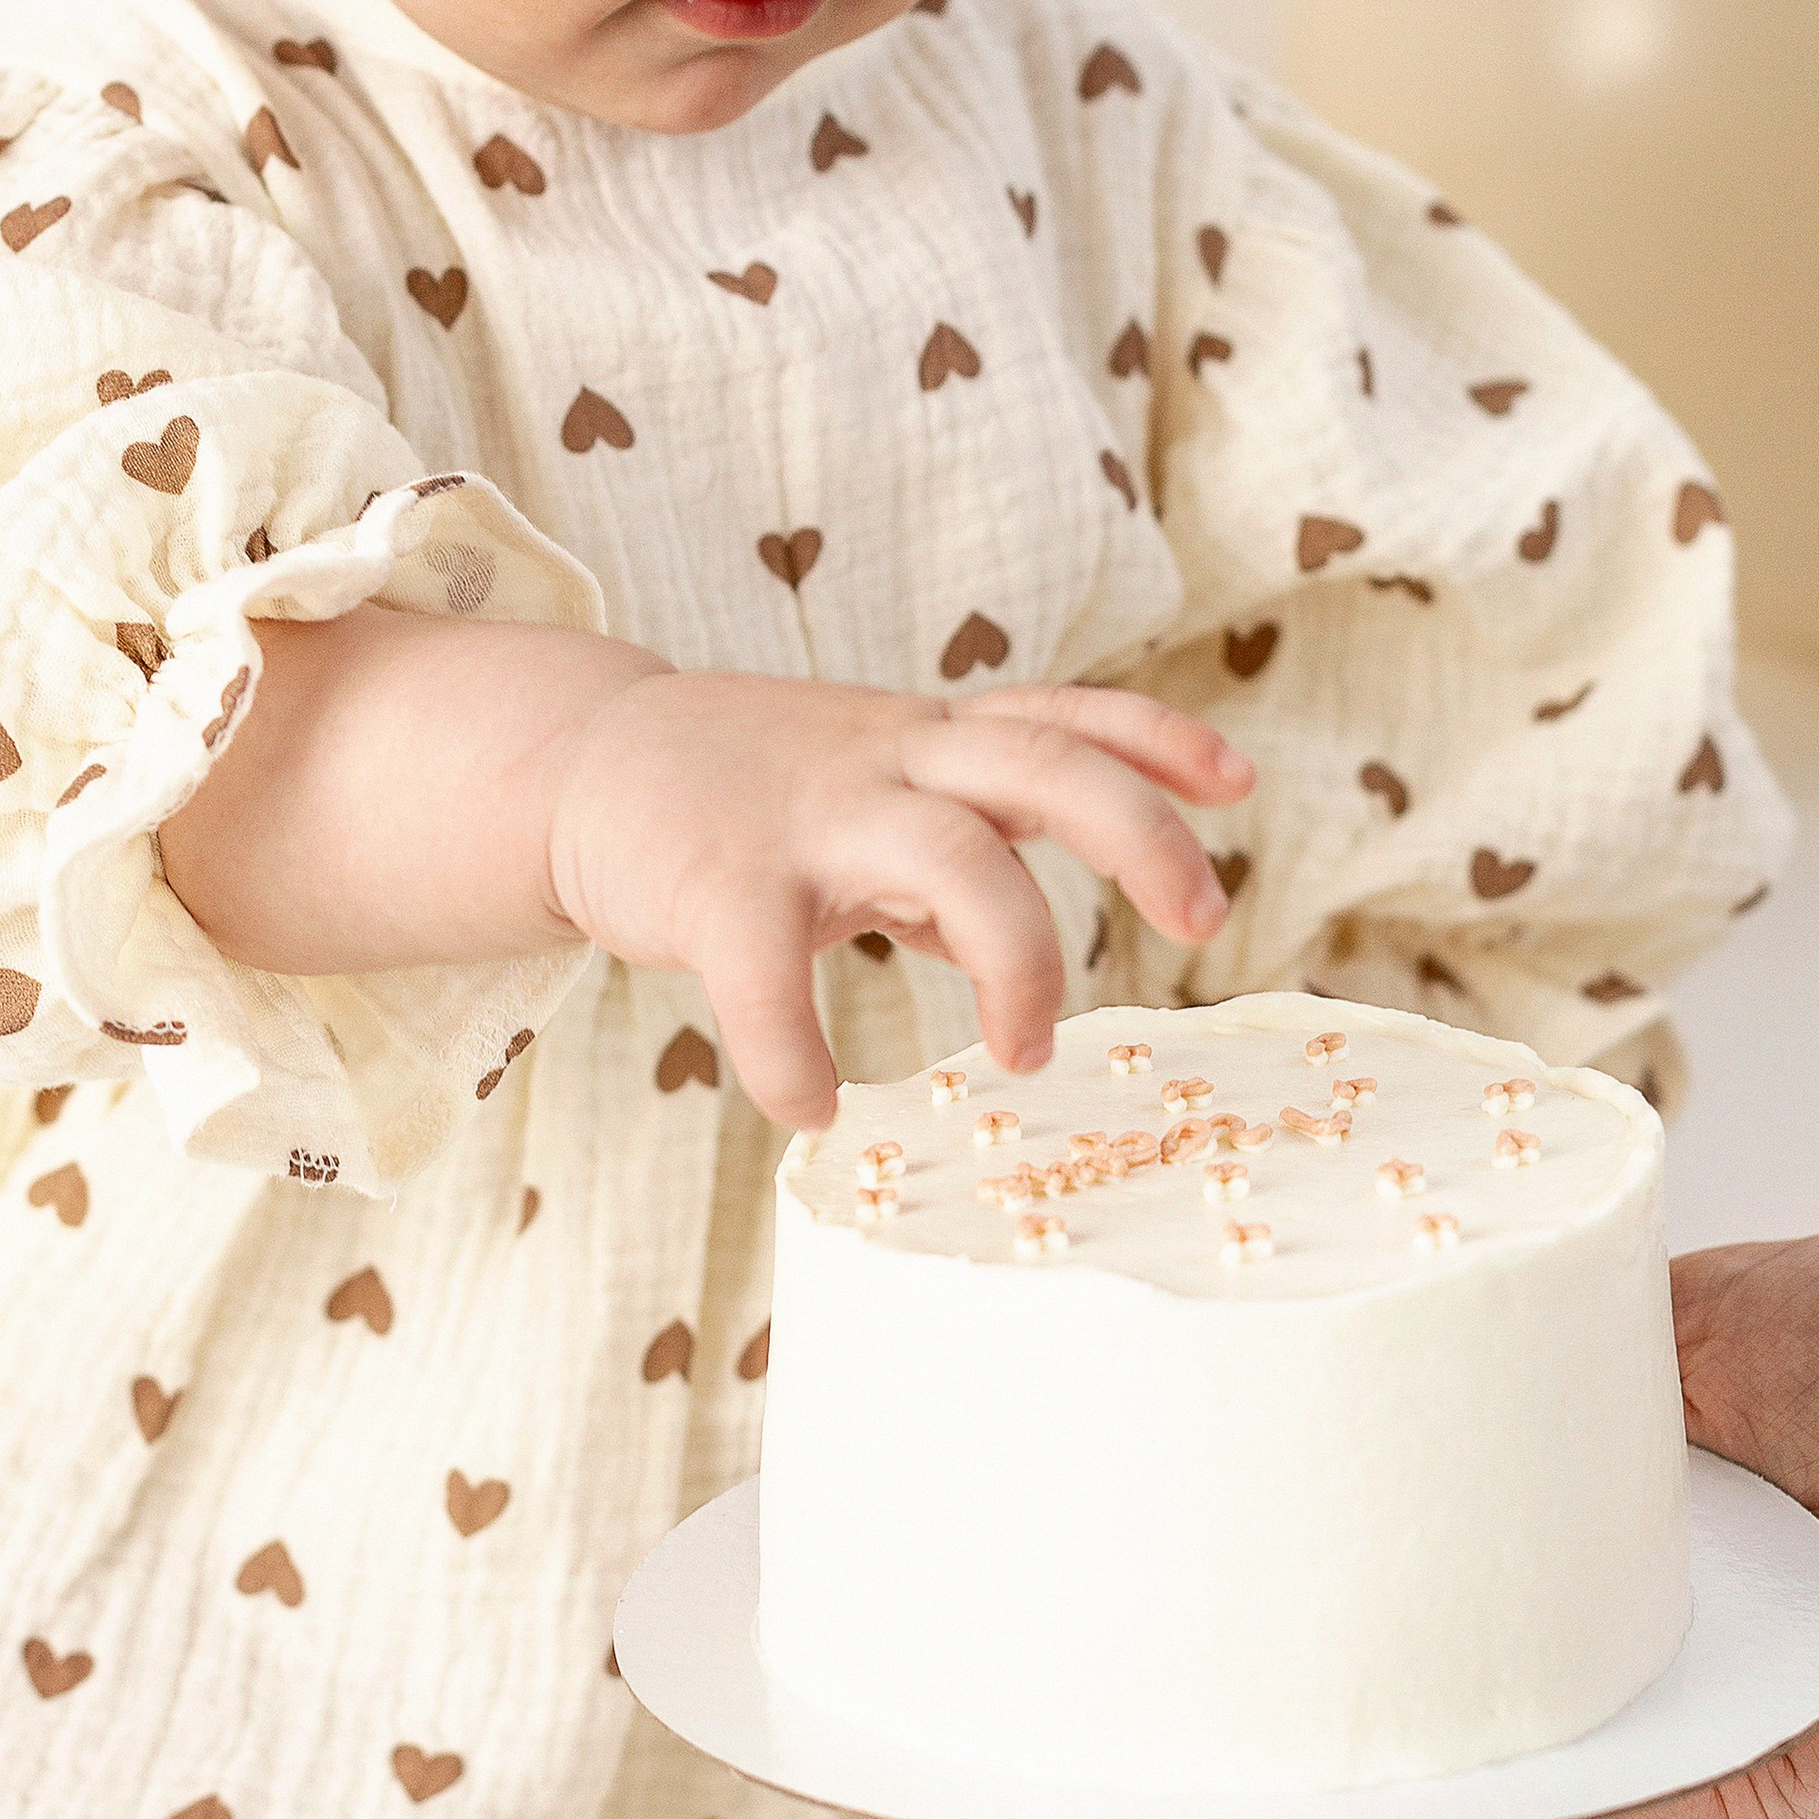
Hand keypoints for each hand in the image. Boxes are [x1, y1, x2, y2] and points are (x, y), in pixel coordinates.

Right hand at [540, 669, 1250, 1125]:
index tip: (1239, 784)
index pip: (1062, 713)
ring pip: (950, 854)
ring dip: (1018, 957)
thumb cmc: (744, 793)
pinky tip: (815, 1106)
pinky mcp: (717, 882)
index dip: (1157, 740)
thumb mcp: (863, 789)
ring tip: (1024, 1054)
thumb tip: (1008, 945)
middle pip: (1043, 765)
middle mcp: (884, 758)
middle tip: (1203, 924)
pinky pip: (771, 980)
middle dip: (1140, 836)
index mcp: (924, 738)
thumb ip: (944, 841)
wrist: (579, 761)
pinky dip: (799, 1056)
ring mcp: (804, 814)